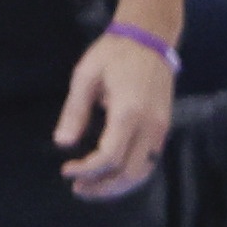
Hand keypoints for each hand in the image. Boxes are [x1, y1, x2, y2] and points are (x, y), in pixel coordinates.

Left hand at [56, 26, 175, 197]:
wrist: (150, 38)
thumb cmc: (113, 54)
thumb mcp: (86, 76)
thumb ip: (75, 111)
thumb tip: (63, 143)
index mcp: (128, 112)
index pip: (109, 157)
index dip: (86, 170)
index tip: (66, 170)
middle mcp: (150, 125)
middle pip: (130, 172)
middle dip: (103, 187)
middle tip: (78, 188)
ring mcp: (161, 127)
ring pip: (144, 171)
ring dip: (119, 186)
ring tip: (93, 187)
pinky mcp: (164, 126)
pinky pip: (150, 161)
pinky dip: (131, 175)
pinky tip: (112, 174)